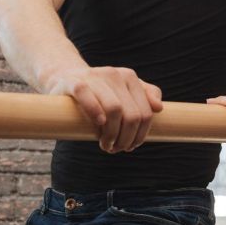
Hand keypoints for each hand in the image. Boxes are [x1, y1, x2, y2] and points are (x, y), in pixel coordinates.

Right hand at [46, 66, 162, 152]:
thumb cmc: (100, 92)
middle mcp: (114, 75)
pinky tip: (98, 125)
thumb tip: (159, 108)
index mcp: (130, 77)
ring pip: (114, 108)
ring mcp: (94, 77)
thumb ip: (146, 95)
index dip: (140, 134)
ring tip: (105, 145)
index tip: (131, 146)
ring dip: (111, 134)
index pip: (145, 112)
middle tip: (116, 149)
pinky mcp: (74, 82)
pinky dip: (94, 111)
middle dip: (126, 138)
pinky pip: (86, 94)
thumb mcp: (125, 91)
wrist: (66, 78)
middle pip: (131, 114)